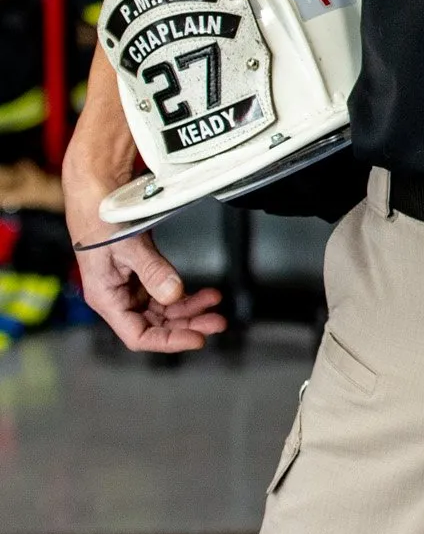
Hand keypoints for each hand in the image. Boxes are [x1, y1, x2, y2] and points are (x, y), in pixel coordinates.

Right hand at [66, 181, 225, 351]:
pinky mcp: (140, 272)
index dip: (169, 341)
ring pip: (163, 309)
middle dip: (187, 325)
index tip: (197, 338)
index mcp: (106, 298)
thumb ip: (152, 272)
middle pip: (155, 324)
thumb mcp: (128, 247)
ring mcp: (129, 285)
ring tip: (215, 304)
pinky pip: (164, 292)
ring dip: (190, 310)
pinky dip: (184, 295)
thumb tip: (174, 294)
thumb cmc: (100, 218)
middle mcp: (117, 297)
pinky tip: (203, 293)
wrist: (96, 191)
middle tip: (218, 322)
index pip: (138, 335)